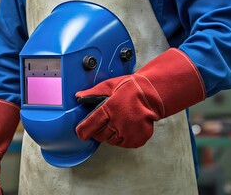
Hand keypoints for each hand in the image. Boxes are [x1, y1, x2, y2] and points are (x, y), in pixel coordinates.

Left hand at [75, 48, 204, 147]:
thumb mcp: (109, 85)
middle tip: (104, 121)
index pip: (89, 127)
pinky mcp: (137, 140)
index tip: (81, 132)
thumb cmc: (129, 88)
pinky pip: (124, 144)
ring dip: (110, 134)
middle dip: (98, 130)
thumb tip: (78, 97)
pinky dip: (122, 138)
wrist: (153, 94)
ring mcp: (129, 133)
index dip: (82, 131)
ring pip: (111, 141)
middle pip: (99, 135)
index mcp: (109, 109)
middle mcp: (118, 123)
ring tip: (116, 122)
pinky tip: (125, 127)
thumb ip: (92, 93)